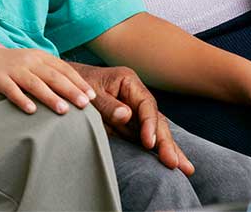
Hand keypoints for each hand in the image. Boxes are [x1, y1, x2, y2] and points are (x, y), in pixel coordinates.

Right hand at [0, 45, 95, 114]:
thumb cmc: (9, 65)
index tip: (91, 96)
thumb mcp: (31, 62)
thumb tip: (75, 91)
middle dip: (70, 90)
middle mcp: (28, 61)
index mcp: (39, 57)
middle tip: (84, 104)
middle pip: (53, 76)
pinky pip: (11, 89)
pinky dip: (22, 99)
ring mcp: (12, 69)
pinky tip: (31, 110)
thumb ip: (49, 72)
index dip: (78, 82)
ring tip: (64, 110)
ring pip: (35, 83)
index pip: (63, 68)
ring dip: (50, 97)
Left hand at [68, 62, 193, 175]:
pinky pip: (145, 136)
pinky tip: (171, 160)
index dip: (150, 125)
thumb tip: (127, 116)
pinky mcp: (130, 122)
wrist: (65, 82)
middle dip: (167, 142)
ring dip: (168, 148)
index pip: (146, 105)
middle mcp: (136, 95)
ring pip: (155, 130)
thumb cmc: (76, 83)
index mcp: (129, 82)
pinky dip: (156, 148)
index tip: (149, 144)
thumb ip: (107, 104)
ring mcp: (135, 109)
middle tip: (176, 163)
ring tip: (185, 168)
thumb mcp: (90, 92)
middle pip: (156, 119)